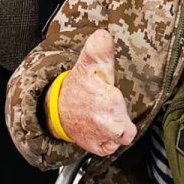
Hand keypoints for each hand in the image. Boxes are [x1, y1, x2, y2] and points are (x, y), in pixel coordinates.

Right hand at [57, 30, 136, 154]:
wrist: (58, 109)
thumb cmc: (77, 87)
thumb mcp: (88, 65)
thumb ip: (99, 50)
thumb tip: (103, 35)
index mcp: (105, 99)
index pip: (122, 106)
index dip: (118, 102)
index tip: (110, 93)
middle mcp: (103, 121)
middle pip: (126, 128)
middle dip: (120, 117)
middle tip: (110, 106)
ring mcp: (100, 136)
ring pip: (121, 138)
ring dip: (118, 129)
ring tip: (108, 116)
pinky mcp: (97, 147)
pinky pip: (111, 148)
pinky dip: (111, 141)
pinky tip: (106, 128)